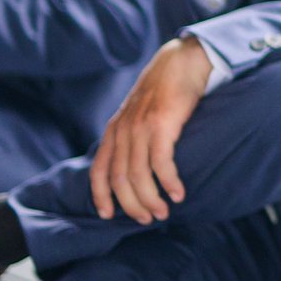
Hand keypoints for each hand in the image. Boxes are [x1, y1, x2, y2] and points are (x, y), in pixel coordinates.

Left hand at [87, 37, 212, 223]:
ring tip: (164, 212)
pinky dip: (169, 183)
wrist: (182, 61)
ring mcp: (141, 127)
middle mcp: (123, 130)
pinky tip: (179, 194)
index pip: (98, 170)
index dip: (100, 196)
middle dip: (132, 205)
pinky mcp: (162, 125)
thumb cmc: (165, 90)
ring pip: (138, 176)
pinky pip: (161, 163)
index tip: (108, 216)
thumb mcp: (138, 113)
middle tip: (148, 219)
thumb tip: (133, 166)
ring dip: (151, 199)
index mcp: (114, 130)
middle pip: (119, 180)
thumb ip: (131, 136)